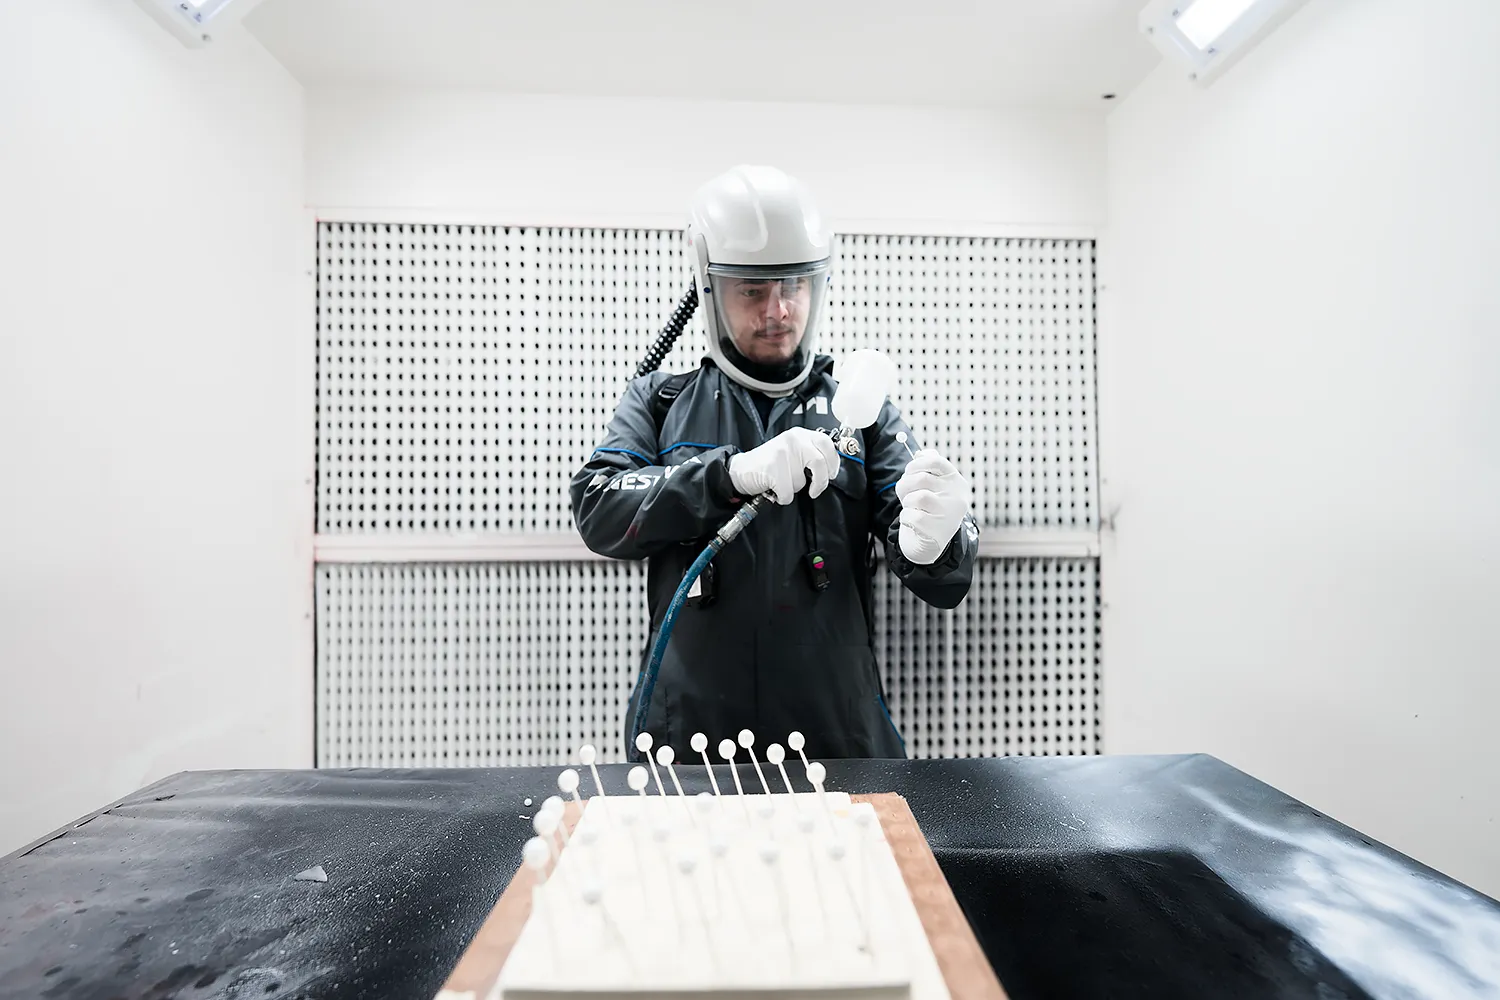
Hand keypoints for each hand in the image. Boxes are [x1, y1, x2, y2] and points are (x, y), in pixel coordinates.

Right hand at [729, 428, 840, 504]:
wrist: (741, 470)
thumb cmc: (769, 463)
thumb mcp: (792, 450)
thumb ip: (810, 453)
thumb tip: (830, 468)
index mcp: (800, 435)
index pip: (827, 444)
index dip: (833, 462)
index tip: (831, 474)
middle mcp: (793, 440)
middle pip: (820, 463)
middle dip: (820, 482)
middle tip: (815, 490)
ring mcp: (782, 453)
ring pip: (801, 482)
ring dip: (793, 489)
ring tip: (781, 481)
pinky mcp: (773, 468)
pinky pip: (788, 492)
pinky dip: (782, 497)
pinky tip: (774, 489)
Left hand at [895, 450, 970, 564]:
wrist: (933, 542)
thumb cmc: (931, 509)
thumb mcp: (934, 486)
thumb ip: (930, 467)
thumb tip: (921, 453)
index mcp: (957, 483)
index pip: (936, 461)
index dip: (917, 463)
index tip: (909, 470)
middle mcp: (957, 498)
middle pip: (922, 478)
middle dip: (906, 483)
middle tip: (904, 491)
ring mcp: (949, 515)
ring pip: (917, 497)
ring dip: (907, 502)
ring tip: (911, 507)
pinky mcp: (936, 531)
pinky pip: (911, 516)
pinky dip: (905, 517)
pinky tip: (912, 522)